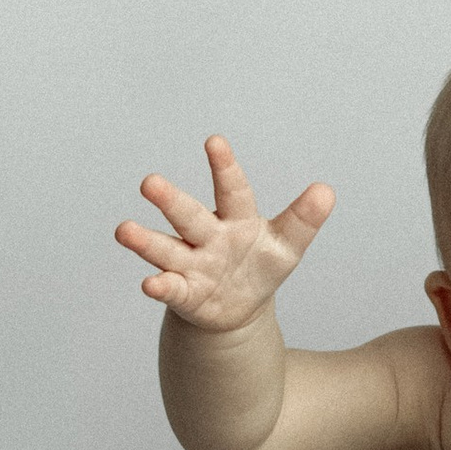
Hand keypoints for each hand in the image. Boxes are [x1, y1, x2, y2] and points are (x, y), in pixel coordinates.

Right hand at [115, 135, 335, 331]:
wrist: (238, 308)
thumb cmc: (260, 266)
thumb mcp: (287, 246)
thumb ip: (303, 220)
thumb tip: (326, 191)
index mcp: (236, 218)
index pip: (231, 189)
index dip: (224, 166)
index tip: (214, 141)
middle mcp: (207, 236)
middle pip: (187, 215)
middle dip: (169, 200)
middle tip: (150, 183)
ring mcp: (191, 264)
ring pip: (166, 249)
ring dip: (145, 241)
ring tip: (124, 230)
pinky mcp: (184, 294)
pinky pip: (171, 289)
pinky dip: (160, 286)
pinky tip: (149, 284)